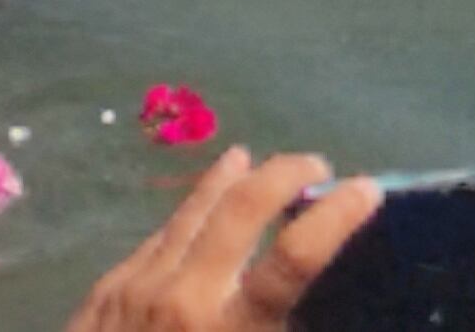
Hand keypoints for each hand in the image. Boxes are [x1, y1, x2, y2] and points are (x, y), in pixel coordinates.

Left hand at [62, 148, 382, 331]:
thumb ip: (274, 329)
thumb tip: (296, 306)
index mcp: (231, 330)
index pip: (294, 258)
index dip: (335, 217)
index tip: (366, 187)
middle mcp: (185, 295)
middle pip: (241, 209)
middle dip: (283, 175)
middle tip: (315, 165)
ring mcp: (140, 285)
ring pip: (191, 211)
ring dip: (227, 180)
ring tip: (252, 159)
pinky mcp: (107, 287)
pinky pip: (156, 239)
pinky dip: (186, 215)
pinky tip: (194, 208)